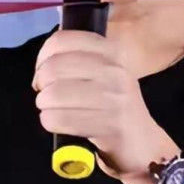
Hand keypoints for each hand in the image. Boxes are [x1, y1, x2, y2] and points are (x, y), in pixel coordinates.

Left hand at [32, 28, 179, 183]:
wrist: (143, 142)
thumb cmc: (114, 105)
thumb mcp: (102, 72)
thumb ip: (76, 58)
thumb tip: (42, 62)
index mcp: (111, 50)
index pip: (61, 40)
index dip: (43, 56)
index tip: (44, 71)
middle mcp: (115, 69)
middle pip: (53, 67)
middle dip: (41, 84)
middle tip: (46, 95)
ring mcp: (114, 97)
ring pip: (54, 94)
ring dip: (44, 105)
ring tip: (52, 109)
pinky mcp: (109, 125)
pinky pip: (60, 118)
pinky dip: (50, 122)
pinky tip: (57, 123)